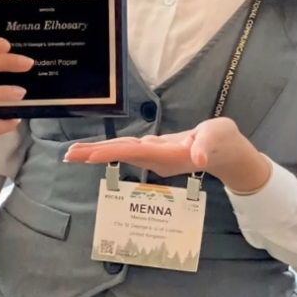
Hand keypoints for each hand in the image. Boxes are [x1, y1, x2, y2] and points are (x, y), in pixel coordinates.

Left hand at [63, 117, 271, 192]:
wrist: (229, 153)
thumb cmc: (224, 142)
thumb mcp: (219, 137)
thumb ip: (207, 146)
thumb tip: (198, 159)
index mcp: (168, 155)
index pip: (134, 153)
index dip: (111, 152)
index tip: (88, 156)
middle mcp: (157, 159)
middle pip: (122, 155)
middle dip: (94, 154)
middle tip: (67, 155)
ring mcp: (156, 157)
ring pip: (122, 153)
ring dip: (98, 152)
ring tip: (74, 153)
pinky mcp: (157, 152)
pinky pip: (129, 150)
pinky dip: (110, 148)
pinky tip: (97, 150)